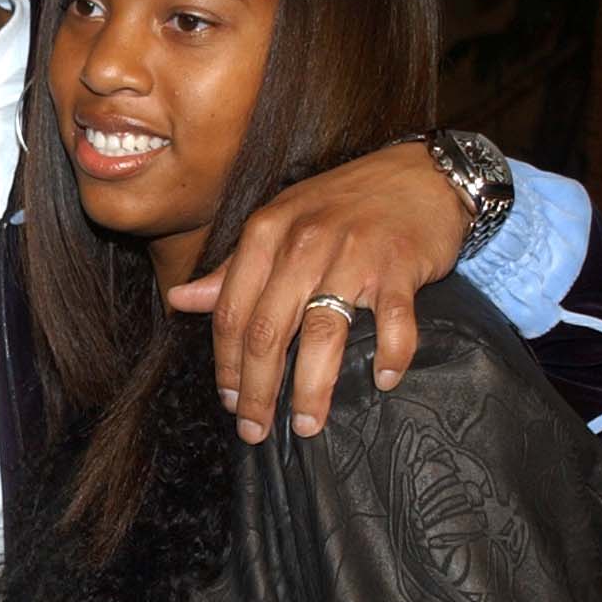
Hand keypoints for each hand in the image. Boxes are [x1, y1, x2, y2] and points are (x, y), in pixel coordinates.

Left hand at [167, 143, 471, 443]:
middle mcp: (304, 243)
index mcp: (266, 232)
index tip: (230, 400)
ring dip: (311, 388)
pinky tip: (383, 381)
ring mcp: (353, 254)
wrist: (421, 172)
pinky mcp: (400, 266)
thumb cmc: (344, 203)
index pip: (233, 310)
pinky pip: (392, 321)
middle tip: (255, 429)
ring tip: (306, 425)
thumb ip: (232, 269)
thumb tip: (180, 299)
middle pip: (268, 330)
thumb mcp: (279, 224)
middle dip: (258, 389)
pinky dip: (389, 354)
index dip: (227, 362)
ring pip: (321, 333)